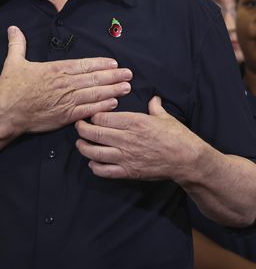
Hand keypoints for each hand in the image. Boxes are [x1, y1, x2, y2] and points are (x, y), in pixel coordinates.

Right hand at [0, 26, 131, 134]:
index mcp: (55, 70)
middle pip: (94, 78)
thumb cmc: (10, 88)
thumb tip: (13, 28)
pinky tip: (114, 103)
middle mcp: (65, 84)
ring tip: (126, 87)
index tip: (114, 63)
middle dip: (114, 76)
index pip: (84, 65)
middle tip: (129, 73)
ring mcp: (67, 100)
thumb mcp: (13, 63)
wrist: (6, 112)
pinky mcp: (66, 116)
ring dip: (113, 90)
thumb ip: (17, 45)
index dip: (100, 64)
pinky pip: (89, 110)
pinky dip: (102, 106)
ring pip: (95, 93)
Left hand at [75, 96, 201, 179]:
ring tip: (81, 143)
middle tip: (79, 127)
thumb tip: (154, 97)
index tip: (91, 115)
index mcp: (134, 122)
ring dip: (83, 147)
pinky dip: (94, 166)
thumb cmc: (179, 137)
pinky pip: (104, 171)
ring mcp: (126, 156)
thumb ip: (154, 107)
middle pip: (94, 132)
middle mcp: (126, 138)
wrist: (189, 160)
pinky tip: (93, 162)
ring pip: (94, 151)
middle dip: (82, 129)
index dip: (93, 116)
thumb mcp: (166, 118)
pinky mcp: (128, 171)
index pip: (102, 117)